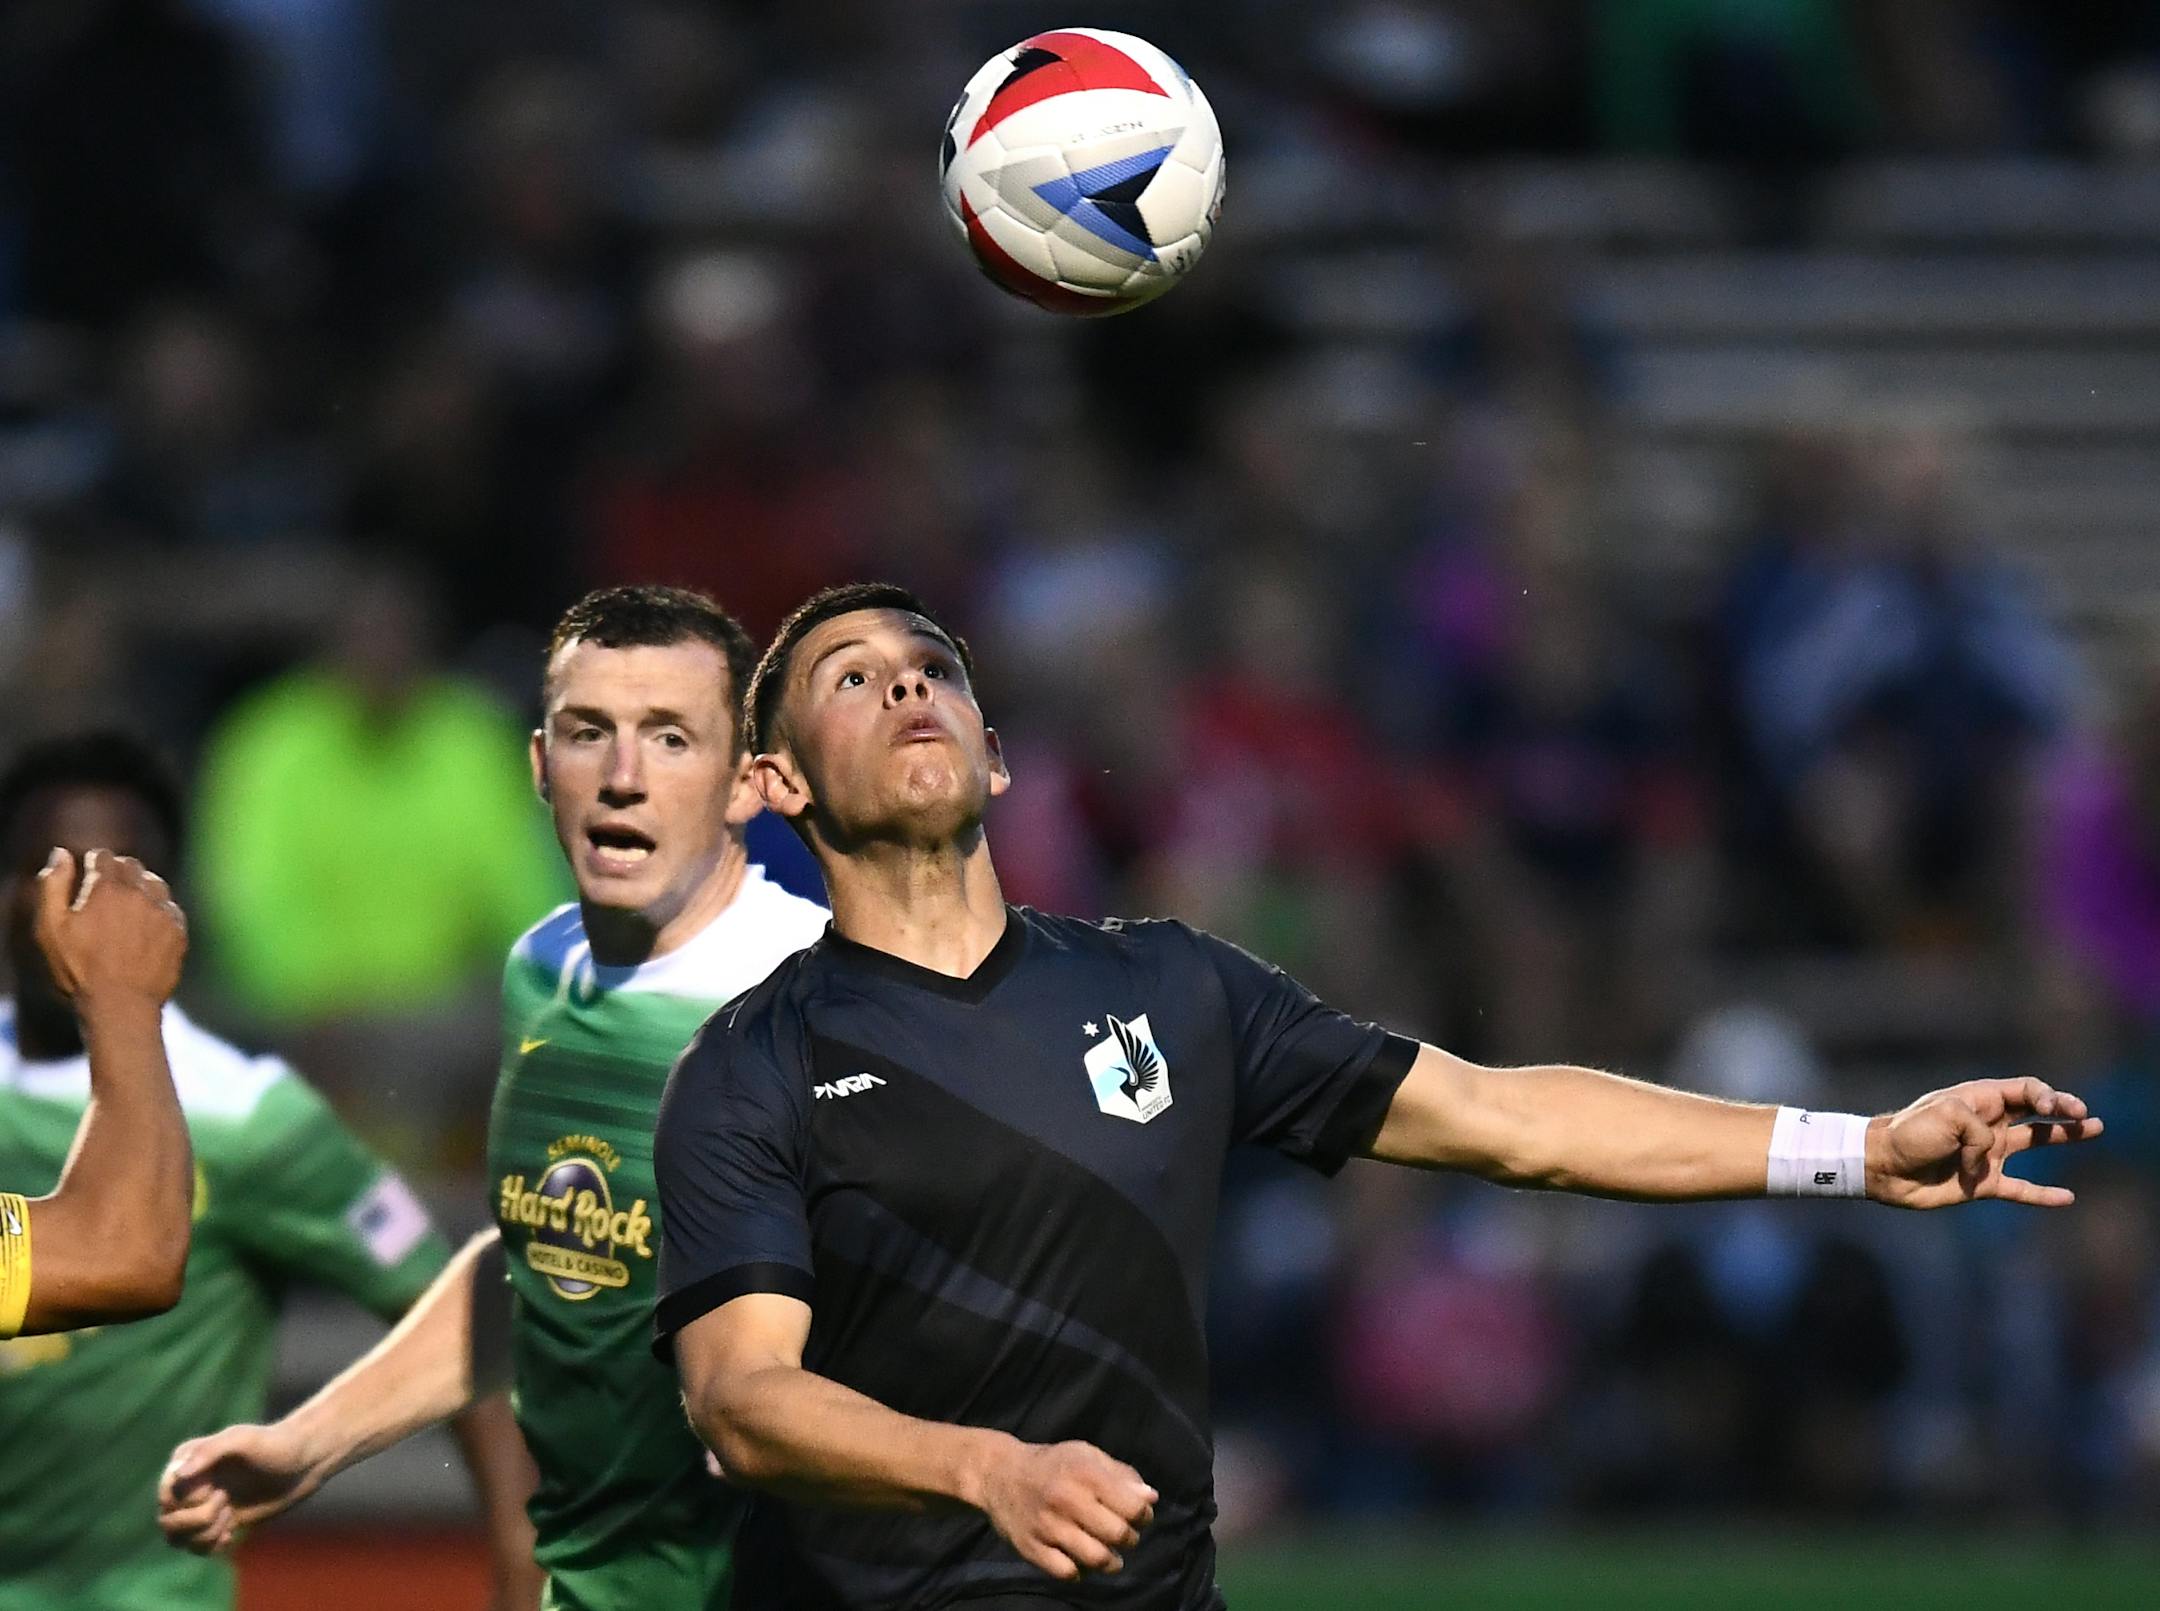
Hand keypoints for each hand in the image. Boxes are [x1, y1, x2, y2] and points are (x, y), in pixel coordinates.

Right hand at [35, 849, 186, 1011]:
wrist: (121, 1004)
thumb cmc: (80, 969)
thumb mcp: (51, 928)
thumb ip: (54, 885)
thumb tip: (61, 854)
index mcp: (106, 889)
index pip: (103, 856)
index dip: (93, 862)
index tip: (89, 873)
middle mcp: (140, 893)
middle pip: (131, 865)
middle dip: (117, 871)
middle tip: (107, 889)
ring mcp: (163, 912)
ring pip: (155, 883)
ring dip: (141, 887)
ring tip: (128, 905)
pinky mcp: (179, 931)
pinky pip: (171, 908)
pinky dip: (159, 909)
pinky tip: (147, 924)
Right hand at [158, 1422, 323, 1555]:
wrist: (303, 1463)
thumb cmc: (274, 1445)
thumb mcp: (243, 1440)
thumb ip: (210, 1451)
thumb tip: (178, 1475)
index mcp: (186, 1462)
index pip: (166, 1497)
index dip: (189, 1502)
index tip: (219, 1489)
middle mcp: (188, 1485)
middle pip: (168, 1522)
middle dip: (198, 1520)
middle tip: (226, 1503)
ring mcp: (201, 1505)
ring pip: (178, 1539)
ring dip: (205, 1535)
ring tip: (231, 1517)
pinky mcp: (218, 1522)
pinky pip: (197, 1548)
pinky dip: (211, 1546)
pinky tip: (232, 1532)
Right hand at [976, 1437, 1155, 1580]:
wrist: (999, 1474)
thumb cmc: (1053, 1464)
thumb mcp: (1087, 1455)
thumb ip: (1121, 1474)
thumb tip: (1151, 1498)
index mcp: (1085, 1472)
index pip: (1132, 1507)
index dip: (1143, 1516)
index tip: (1140, 1516)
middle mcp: (1067, 1499)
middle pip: (1118, 1535)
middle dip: (1130, 1539)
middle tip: (1124, 1536)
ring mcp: (1048, 1526)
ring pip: (1096, 1558)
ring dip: (1111, 1562)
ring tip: (1111, 1557)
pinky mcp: (1031, 1548)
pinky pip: (1067, 1573)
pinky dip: (1080, 1572)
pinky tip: (1081, 1561)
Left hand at [1867, 1077, 2102, 1208]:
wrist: (1883, 1166)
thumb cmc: (1909, 1133)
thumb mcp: (1948, 1116)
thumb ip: (1982, 1132)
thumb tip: (1991, 1160)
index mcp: (1980, 1099)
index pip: (2025, 1090)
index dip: (2047, 1096)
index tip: (2054, 1107)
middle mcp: (1988, 1123)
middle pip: (2036, 1112)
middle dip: (2064, 1110)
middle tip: (2088, 1115)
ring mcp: (1987, 1153)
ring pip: (2035, 1143)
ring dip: (2064, 1137)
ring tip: (2094, 1130)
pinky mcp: (1982, 1183)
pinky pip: (2021, 1189)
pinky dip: (2044, 1194)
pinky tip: (2068, 1197)